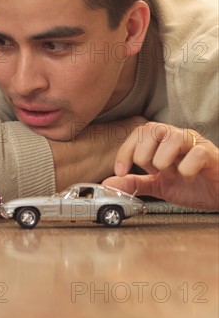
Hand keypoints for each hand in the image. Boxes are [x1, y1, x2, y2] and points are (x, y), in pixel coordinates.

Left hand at [103, 122, 218, 209]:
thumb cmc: (193, 186)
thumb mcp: (158, 186)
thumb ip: (135, 183)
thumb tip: (109, 182)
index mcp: (163, 140)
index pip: (138, 133)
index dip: (125, 151)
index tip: (120, 171)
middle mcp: (177, 135)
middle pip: (150, 131)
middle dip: (146, 159)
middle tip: (158, 173)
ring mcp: (195, 142)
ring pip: (169, 141)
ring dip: (166, 165)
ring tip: (175, 175)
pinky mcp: (210, 154)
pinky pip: (193, 155)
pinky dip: (186, 172)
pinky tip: (191, 178)